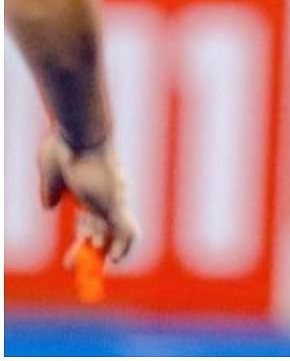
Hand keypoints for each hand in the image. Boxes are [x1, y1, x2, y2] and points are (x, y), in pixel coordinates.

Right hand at [38, 134, 137, 262]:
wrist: (80, 132)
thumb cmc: (65, 145)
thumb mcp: (51, 173)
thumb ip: (51, 190)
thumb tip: (50, 206)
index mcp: (89, 190)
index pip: (90, 220)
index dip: (82, 238)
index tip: (72, 256)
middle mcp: (104, 197)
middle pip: (103, 230)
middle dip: (92, 252)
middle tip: (76, 269)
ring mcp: (112, 200)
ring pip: (114, 234)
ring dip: (105, 253)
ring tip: (95, 268)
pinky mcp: (116, 203)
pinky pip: (126, 230)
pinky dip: (123, 246)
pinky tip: (115, 260)